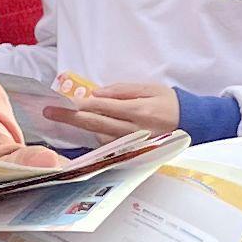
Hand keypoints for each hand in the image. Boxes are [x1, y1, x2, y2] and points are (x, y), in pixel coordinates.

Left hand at [54, 79, 180, 140]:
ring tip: (62, 114)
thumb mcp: (150, 88)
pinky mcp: (132, 152)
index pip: (102, 107)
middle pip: (95, 124)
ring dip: (80, 125)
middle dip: (70, 117)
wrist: (193, 124)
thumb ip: (123, 90)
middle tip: (48, 110)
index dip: (80, 104)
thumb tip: (96, 93)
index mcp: (138, 112)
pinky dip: (94, 134)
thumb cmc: (170, 103)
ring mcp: (131, 144)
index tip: (61, 100)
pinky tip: (84, 126)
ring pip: (99, 136)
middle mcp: (133, 131)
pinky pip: (107, 144)